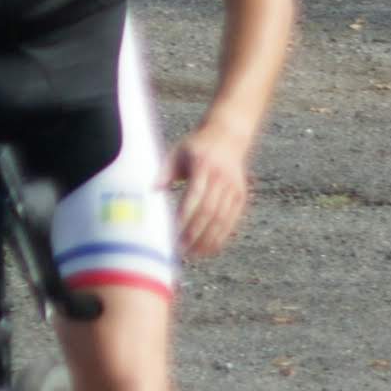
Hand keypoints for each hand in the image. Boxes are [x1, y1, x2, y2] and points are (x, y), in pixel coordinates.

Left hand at [165, 125, 255, 261]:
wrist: (228, 136)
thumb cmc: (196, 146)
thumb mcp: (178, 152)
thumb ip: (164, 172)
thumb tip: (150, 191)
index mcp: (204, 165)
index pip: (194, 196)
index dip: (184, 216)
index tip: (172, 232)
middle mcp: (221, 178)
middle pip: (209, 211)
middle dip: (194, 232)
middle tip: (179, 249)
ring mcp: (234, 188)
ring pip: (222, 219)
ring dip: (207, 239)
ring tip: (192, 254)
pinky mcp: (240, 196)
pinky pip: (231, 220)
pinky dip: (221, 237)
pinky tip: (209, 249)